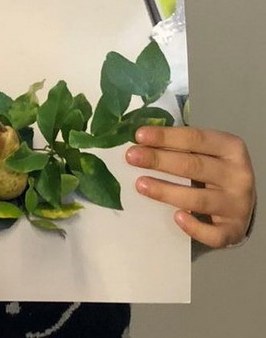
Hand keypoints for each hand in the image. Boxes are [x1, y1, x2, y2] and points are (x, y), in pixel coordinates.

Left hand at [125, 126, 255, 247]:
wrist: (239, 201)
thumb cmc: (214, 169)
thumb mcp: (205, 151)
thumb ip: (180, 145)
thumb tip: (140, 141)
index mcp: (231, 147)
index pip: (195, 138)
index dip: (166, 136)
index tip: (139, 136)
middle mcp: (238, 175)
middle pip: (194, 166)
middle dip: (159, 160)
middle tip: (131, 157)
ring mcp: (238, 205)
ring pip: (198, 199)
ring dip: (166, 191)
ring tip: (140, 184)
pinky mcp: (234, 230)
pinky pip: (213, 234)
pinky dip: (195, 227)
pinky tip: (176, 217)